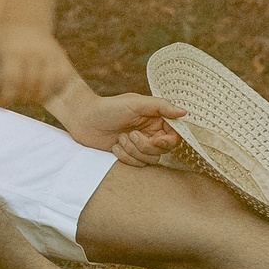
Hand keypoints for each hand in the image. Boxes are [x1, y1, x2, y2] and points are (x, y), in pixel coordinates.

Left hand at [0, 26, 72, 111]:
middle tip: (19, 98)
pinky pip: (63, 77)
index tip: (4, 104)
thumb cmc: (6, 48)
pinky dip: (56, 89)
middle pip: (31, 83)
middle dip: (23, 97)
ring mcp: (49, 52)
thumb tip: (5, 104)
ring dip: (41, 97)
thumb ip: (1, 79)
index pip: (12, 80)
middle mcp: (33, 50)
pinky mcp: (61, 55)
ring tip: (33, 98)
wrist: (24, 24)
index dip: (8, 97)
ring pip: (50, 82)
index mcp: (12, 50)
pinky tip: (47, 91)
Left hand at [59, 89, 185, 154]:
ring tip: (120, 139)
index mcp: (155, 119)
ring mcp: (138, 145)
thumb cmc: (108, 107)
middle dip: (145, 146)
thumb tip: (185, 112)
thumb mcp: (136, 103)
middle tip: (130, 134)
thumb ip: (161, 106)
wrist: (83, 118)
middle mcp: (150, 132)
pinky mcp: (127, 155)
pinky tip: (114, 146)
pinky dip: (125, 157)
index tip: (156, 139)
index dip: (167, 141)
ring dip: (133, 151)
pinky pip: (136, 164)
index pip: (173, 136)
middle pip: (162, 150)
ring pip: (150, 159)